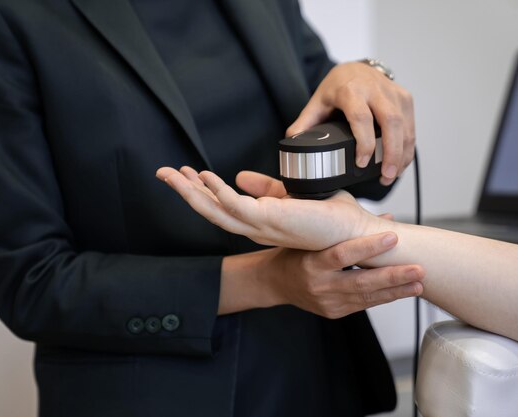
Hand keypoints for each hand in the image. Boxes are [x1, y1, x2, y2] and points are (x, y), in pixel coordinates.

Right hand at [157, 167, 372, 250]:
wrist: (355, 233)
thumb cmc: (330, 217)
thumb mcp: (291, 195)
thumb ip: (266, 187)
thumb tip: (241, 176)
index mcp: (258, 221)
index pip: (220, 205)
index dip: (200, 190)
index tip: (185, 172)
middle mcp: (255, 227)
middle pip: (209, 209)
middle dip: (184, 191)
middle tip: (162, 172)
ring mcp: (260, 227)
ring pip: (215, 210)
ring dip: (191, 191)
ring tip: (171, 173)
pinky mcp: (270, 221)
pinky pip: (236, 206)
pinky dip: (218, 191)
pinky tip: (205, 177)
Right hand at [251, 231, 423, 318]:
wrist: (275, 282)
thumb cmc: (295, 253)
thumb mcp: (312, 237)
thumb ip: (347, 229)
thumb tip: (387, 218)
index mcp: (311, 263)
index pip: (342, 254)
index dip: (368, 246)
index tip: (392, 237)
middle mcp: (319, 285)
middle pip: (360, 282)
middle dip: (392, 276)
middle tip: (417, 269)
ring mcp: (327, 302)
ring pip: (366, 297)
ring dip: (395, 291)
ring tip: (418, 283)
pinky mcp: (334, 312)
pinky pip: (363, 305)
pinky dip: (384, 297)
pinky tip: (402, 291)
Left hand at [287, 62, 414, 185]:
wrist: (354, 68)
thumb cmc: (336, 88)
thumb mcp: (316, 103)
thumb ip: (303, 125)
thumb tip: (292, 147)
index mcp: (350, 90)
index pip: (361, 117)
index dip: (364, 142)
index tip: (361, 163)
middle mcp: (374, 88)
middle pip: (390, 122)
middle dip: (391, 152)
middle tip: (385, 176)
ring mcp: (392, 92)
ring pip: (405, 125)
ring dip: (402, 154)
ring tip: (392, 176)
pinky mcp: (404, 98)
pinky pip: (411, 126)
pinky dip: (408, 147)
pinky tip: (400, 163)